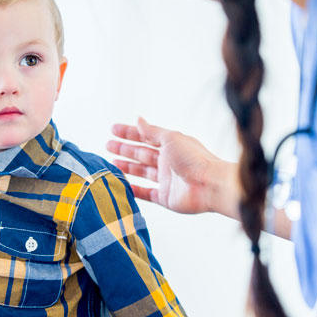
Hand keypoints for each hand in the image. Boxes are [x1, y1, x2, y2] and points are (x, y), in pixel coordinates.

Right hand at [107, 118, 236, 216]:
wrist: (209, 185)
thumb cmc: (194, 159)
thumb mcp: (171, 139)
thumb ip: (152, 131)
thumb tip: (138, 119)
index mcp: (171, 145)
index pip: (146, 136)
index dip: (129, 133)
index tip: (113, 129)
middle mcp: (169, 162)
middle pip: (142, 154)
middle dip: (125, 149)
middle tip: (107, 146)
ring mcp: (167, 180)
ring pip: (142, 172)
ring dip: (127, 167)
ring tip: (110, 163)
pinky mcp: (166, 197)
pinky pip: (147, 193)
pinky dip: (135, 190)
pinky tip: (123, 185)